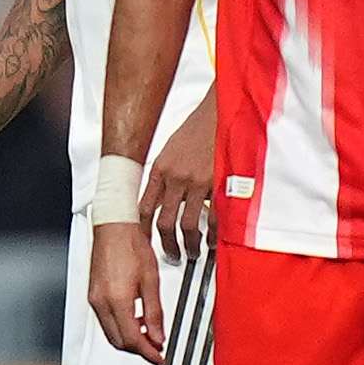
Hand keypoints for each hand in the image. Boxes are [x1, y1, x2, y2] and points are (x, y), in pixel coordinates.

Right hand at [86, 218, 164, 363]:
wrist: (113, 227)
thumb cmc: (131, 245)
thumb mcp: (151, 280)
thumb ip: (154, 312)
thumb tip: (158, 336)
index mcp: (117, 300)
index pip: (133, 340)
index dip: (149, 353)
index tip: (160, 358)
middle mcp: (102, 303)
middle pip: (119, 342)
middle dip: (139, 349)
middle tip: (157, 348)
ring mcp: (95, 300)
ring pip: (111, 334)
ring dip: (130, 339)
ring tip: (150, 334)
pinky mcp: (93, 296)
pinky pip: (106, 321)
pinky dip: (121, 327)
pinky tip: (136, 320)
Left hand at [141, 95, 215, 261]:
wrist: (220, 110)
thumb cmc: (198, 127)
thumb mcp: (172, 149)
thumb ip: (165, 175)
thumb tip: (161, 200)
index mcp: (160, 169)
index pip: (143, 208)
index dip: (142, 230)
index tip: (145, 241)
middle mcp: (175, 177)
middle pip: (163, 223)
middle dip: (167, 244)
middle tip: (171, 254)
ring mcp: (198, 182)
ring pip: (188, 225)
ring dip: (189, 244)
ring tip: (193, 251)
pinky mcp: (219, 184)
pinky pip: (214, 218)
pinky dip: (213, 234)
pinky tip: (213, 240)